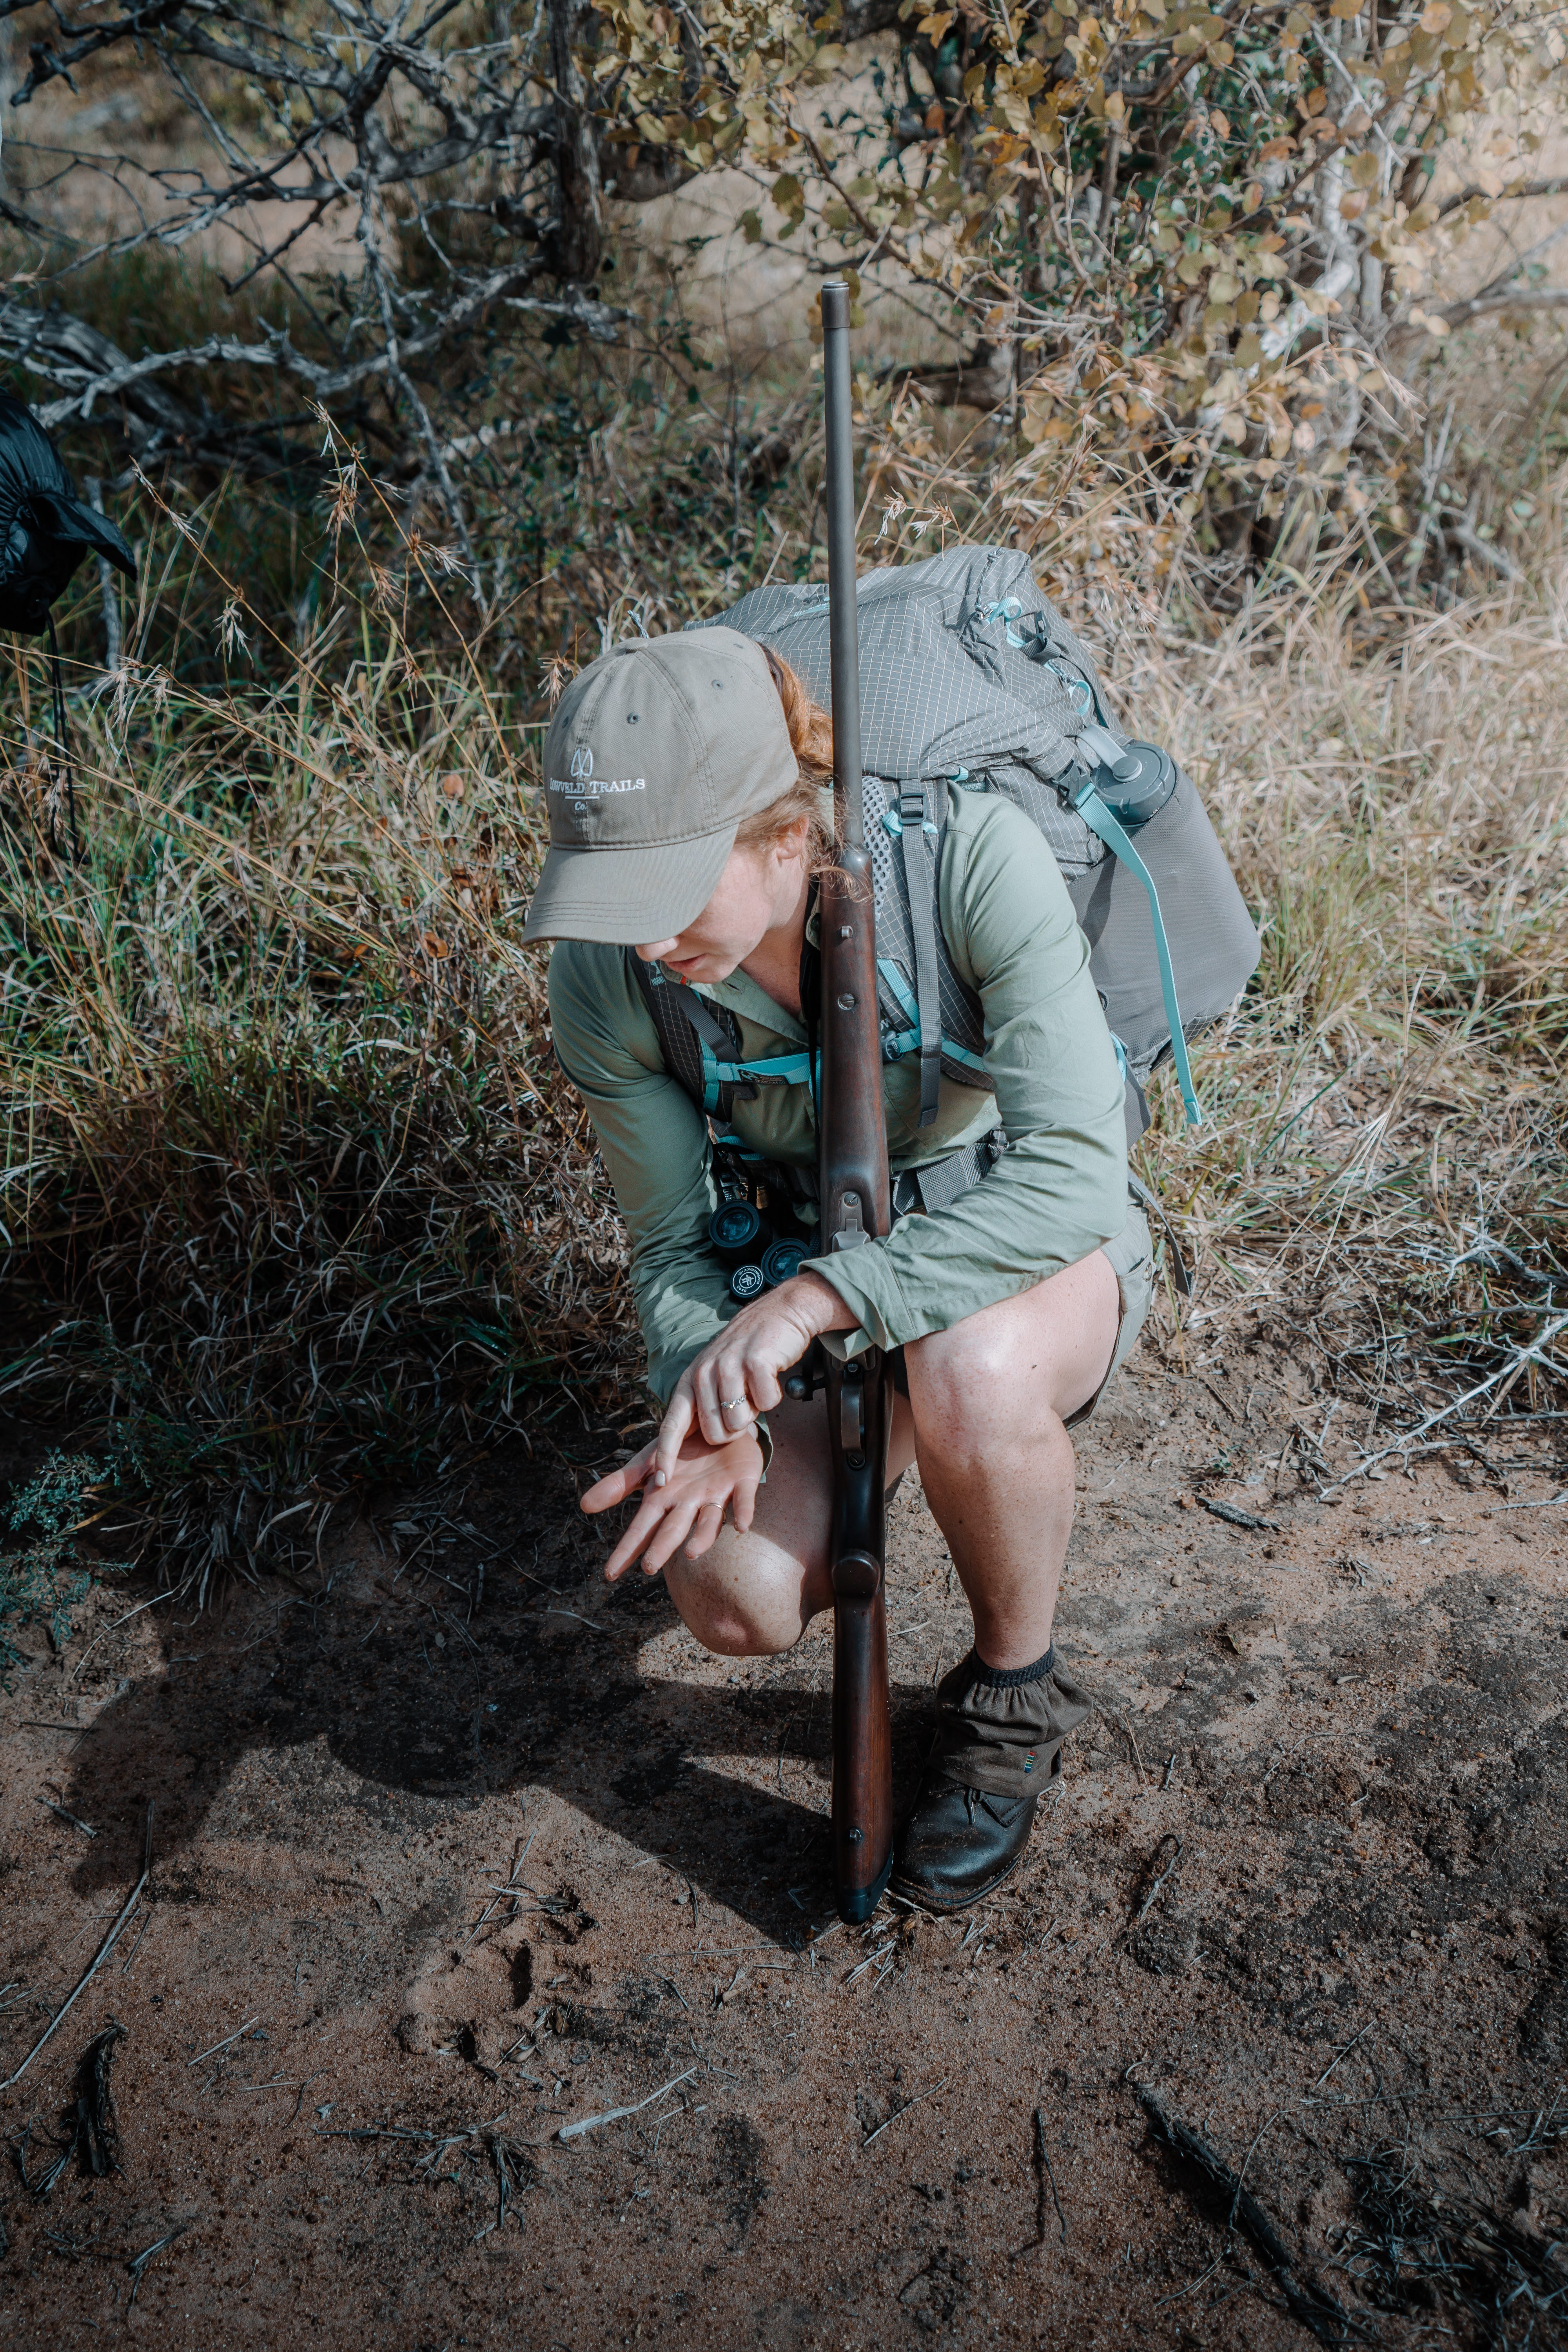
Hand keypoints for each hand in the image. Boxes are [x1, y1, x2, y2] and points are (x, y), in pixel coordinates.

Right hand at [581, 1427, 764, 1578]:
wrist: (718, 1427)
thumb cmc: (680, 1453)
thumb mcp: (646, 1463)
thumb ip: (619, 1485)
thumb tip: (583, 1506)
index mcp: (664, 1500)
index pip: (641, 1529)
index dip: (627, 1549)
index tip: (610, 1574)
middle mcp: (690, 1503)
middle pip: (674, 1528)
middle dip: (662, 1547)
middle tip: (650, 1567)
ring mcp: (717, 1494)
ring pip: (709, 1520)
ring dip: (702, 1537)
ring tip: (691, 1553)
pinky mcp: (742, 1481)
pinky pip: (744, 1499)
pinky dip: (744, 1512)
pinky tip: (742, 1526)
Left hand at [652, 1271, 854, 1482]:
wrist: (779, 1313)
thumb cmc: (747, 1354)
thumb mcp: (715, 1376)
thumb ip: (704, 1407)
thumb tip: (699, 1444)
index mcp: (690, 1381)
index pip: (672, 1425)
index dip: (666, 1455)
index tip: (661, 1481)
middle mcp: (703, 1373)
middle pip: (715, 1434)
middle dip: (734, 1431)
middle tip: (742, 1405)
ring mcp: (729, 1366)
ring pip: (740, 1423)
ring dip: (754, 1412)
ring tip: (754, 1388)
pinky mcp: (756, 1362)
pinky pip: (766, 1404)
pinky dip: (773, 1397)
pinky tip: (769, 1377)